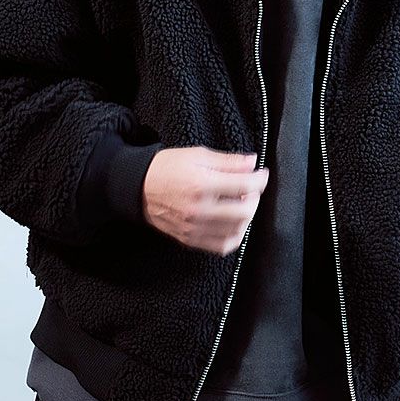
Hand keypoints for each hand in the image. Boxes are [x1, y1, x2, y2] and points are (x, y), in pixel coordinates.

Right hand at [143, 147, 269, 255]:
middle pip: (244, 211)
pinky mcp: (190, 239)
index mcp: (201, 184)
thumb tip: (252, 163)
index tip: (261, 174)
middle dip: (255, 198)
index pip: (244, 185)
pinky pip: (222, 246)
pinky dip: (235, 236)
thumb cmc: (166, 168)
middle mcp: (199, 209)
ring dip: (246, 217)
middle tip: (251, 189)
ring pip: (236, 231)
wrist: (138, 187)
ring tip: (242, 204)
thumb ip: (227, 161)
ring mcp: (195, 227)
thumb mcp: (197, 154)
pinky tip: (234, 224)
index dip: (259, 179)